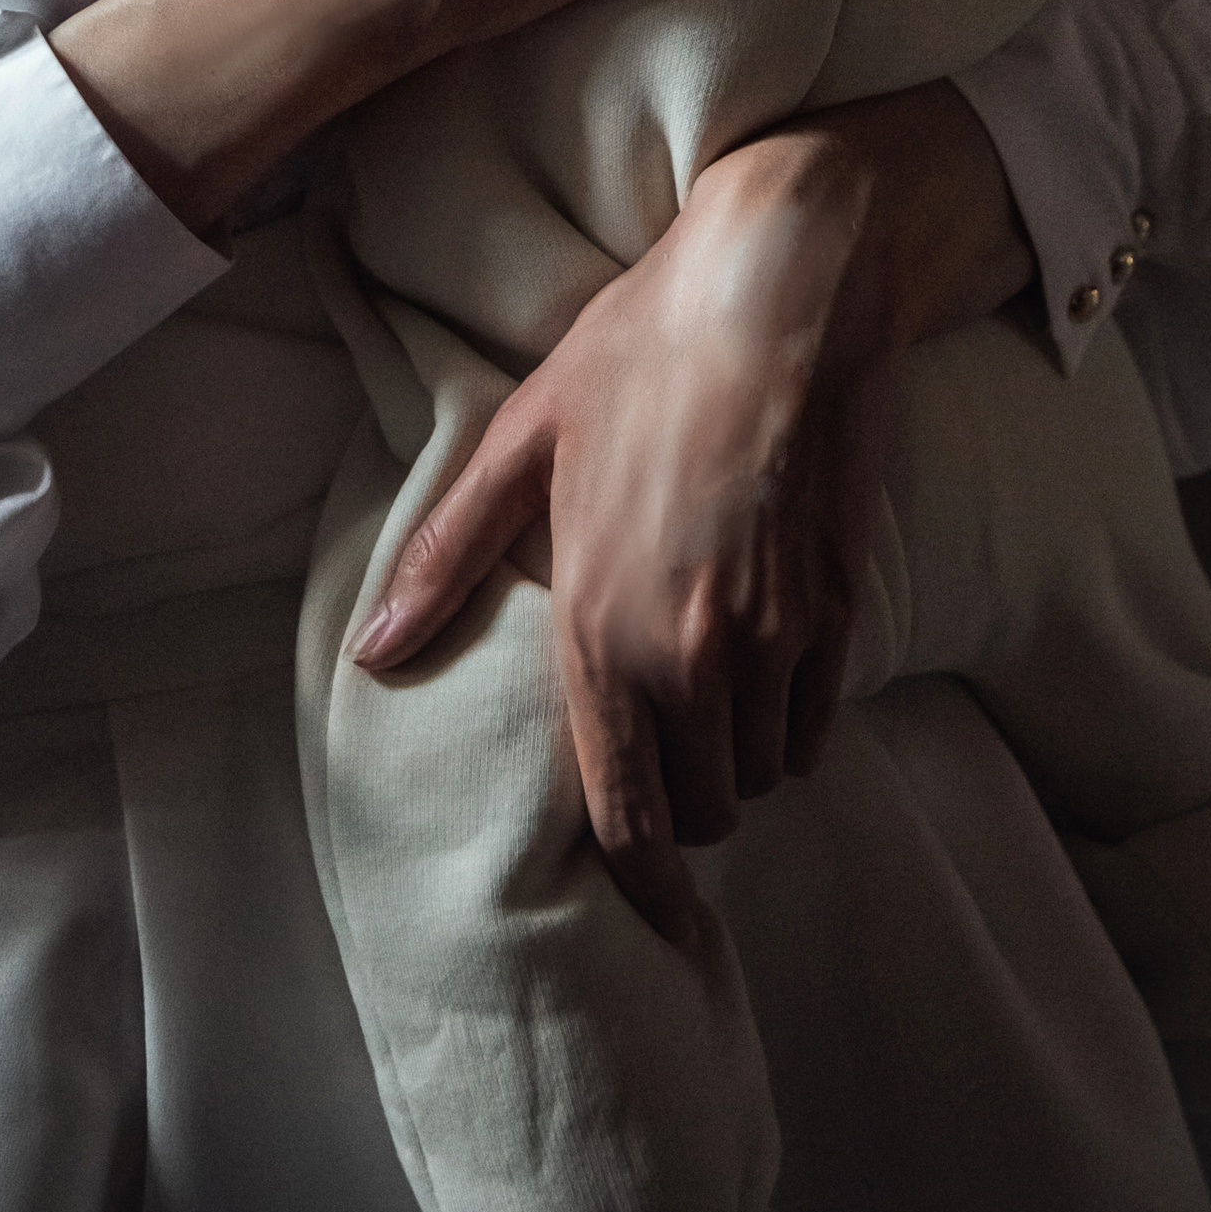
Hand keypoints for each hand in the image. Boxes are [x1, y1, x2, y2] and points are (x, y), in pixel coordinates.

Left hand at [351, 83, 1032, 948]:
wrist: (780, 290)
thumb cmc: (641, 351)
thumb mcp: (524, 439)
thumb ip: (446, 558)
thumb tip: (370, 652)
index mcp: (600, 625)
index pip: (626, 819)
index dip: (643, 888)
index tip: (661, 921)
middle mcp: (688, 654)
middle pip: (701, 812)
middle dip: (683, 804)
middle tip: (663, 754)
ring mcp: (774, 638)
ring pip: (761, 774)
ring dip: (737, 761)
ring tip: (711, 700)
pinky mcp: (840, 610)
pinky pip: (815, 725)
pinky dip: (791, 725)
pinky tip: (768, 672)